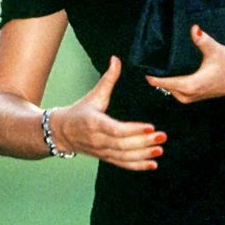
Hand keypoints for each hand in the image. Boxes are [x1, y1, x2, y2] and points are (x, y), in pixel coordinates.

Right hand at [51, 56, 166, 170]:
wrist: (62, 133)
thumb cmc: (80, 111)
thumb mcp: (93, 94)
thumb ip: (108, 78)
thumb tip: (116, 59)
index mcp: (94, 122)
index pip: (115, 129)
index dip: (133, 130)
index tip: (150, 126)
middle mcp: (98, 139)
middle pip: (123, 144)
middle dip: (144, 142)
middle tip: (162, 136)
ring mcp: (101, 151)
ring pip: (124, 156)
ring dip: (143, 155)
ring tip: (160, 149)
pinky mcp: (105, 158)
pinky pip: (122, 164)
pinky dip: (137, 166)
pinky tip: (152, 164)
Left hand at [144, 25, 224, 103]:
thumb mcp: (215, 50)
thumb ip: (202, 40)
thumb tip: (194, 29)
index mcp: (191, 85)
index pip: (164, 83)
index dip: (152, 77)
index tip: (142, 69)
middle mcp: (189, 94)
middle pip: (165, 87)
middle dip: (156, 77)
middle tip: (147, 63)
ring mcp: (192, 97)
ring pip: (171, 90)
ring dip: (164, 81)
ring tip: (156, 67)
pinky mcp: (195, 96)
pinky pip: (177, 91)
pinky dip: (172, 84)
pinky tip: (170, 73)